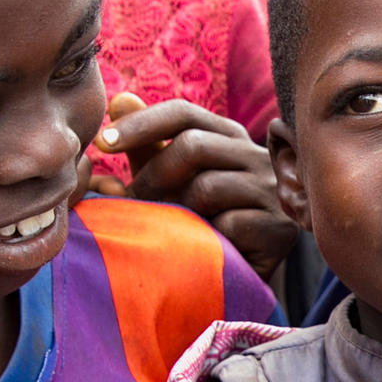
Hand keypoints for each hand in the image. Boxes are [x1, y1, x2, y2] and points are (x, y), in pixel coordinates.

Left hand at [96, 94, 298, 275]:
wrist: (233, 283)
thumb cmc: (196, 225)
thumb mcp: (168, 184)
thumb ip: (146, 147)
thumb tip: (120, 98)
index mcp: (228, 137)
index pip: (183, 113)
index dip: (140, 124)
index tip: (102, 143)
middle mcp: (256, 156)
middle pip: (194, 145)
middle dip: (152, 176)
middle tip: (133, 203)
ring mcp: (272, 192)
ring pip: (208, 186)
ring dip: (176, 212)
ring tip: (169, 231)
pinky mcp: (279, 229)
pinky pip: (228, 224)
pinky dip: (204, 239)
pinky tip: (203, 250)